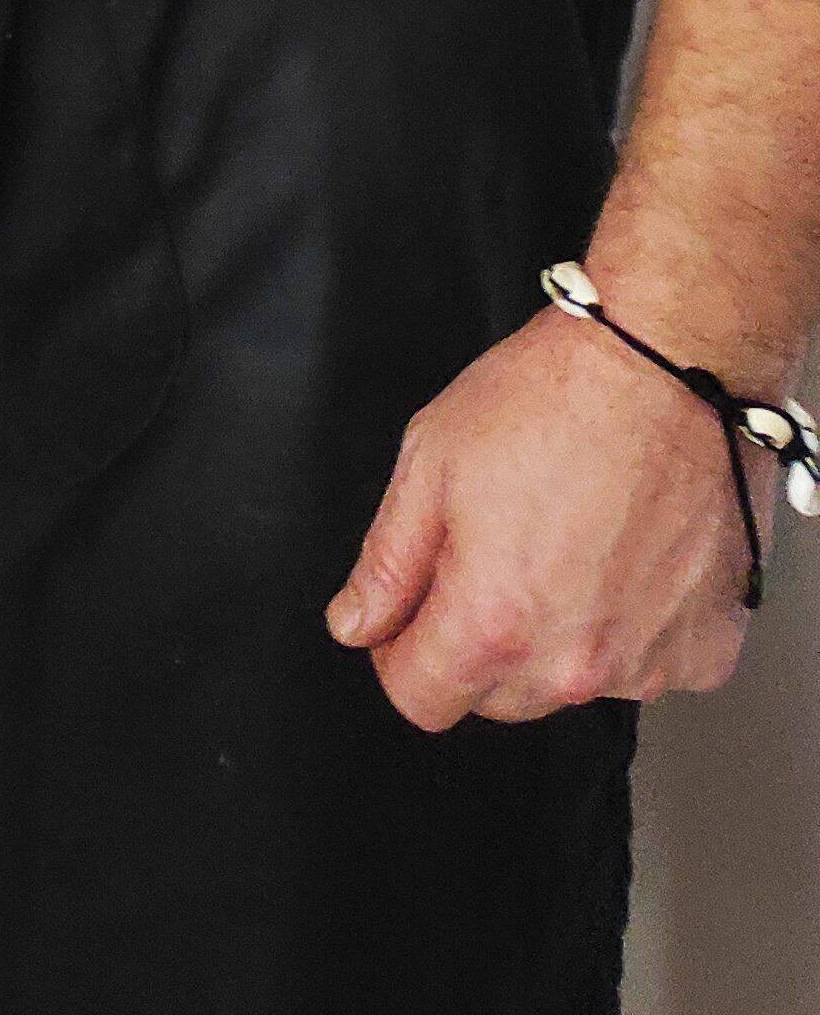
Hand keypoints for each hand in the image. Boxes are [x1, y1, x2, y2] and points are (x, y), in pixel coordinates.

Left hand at [329, 308, 757, 726]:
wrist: (669, 365)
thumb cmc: (555, 397)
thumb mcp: (431, 459)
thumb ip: (387, 560)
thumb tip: (356, 624)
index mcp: (494, 621)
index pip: (421, 698)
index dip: (398, 653)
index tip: (406, 618)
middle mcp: (573, 664)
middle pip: (497, 697)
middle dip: (479, 641)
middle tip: (495, 552)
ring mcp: (648, 665)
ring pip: (572, 685)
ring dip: (558, 637)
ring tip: (568, 541)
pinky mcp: (706, 651)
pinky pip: (649, 666)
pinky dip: (633, 627)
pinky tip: (628, 557)